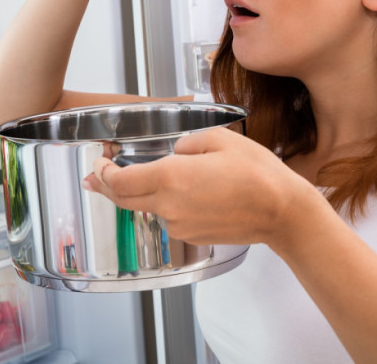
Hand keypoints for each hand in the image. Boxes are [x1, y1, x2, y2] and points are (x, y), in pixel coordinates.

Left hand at [82, 127, 308, 245]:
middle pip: (124, 200)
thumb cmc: (257, 174)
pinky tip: (181, 193)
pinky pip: (169, 218)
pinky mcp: (192, 236)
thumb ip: (186, 143)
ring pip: (148, 208)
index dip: (104, 173)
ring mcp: (180, 225)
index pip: (121, 181)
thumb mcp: (219, 139)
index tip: (98, 163)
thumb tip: (174, 152)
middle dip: (106, 187)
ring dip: (139, 195)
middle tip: (94, 178)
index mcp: (171, 178)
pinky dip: (165, 205)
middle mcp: (169, 206)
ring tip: (144, 178)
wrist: (282, 212)